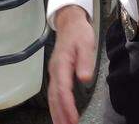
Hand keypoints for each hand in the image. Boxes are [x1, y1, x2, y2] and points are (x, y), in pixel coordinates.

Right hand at [47, 5, 96, 123]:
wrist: (70, 23)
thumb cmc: (79, 33)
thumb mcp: (86, 43)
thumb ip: (85, 61)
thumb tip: (84, 78)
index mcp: (62, 64)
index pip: (63, 89)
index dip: (68, 105)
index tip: (73, 118)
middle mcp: (54, 71)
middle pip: (55, 97)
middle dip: (60, 114)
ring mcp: (54, 73)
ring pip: (52, 97)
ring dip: (57, 113)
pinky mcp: (56, 74)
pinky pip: (54, 93)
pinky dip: (56, 106)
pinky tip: (60, 114)